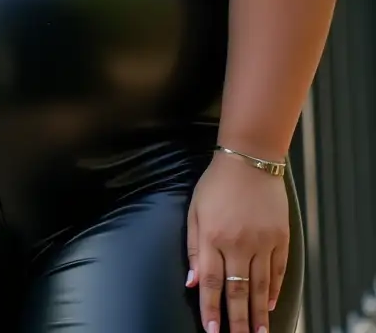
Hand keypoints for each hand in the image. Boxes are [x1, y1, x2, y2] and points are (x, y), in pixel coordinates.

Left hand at [186, 151, 289, 332]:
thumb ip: (194, 247)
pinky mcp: (280, 236)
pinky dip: (274, 289)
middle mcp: (238, 243)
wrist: (249, 157)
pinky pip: (278, 270)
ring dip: (259, 313)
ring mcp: (262, 240)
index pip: (212, 282)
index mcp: (213, 236)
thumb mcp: (195, 209)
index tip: (212, 330)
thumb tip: (192, 282)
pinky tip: (270, 304)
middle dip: (237, 321)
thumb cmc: (217, 183)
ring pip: (260, 285)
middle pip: (237, 290)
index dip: (211, 309)